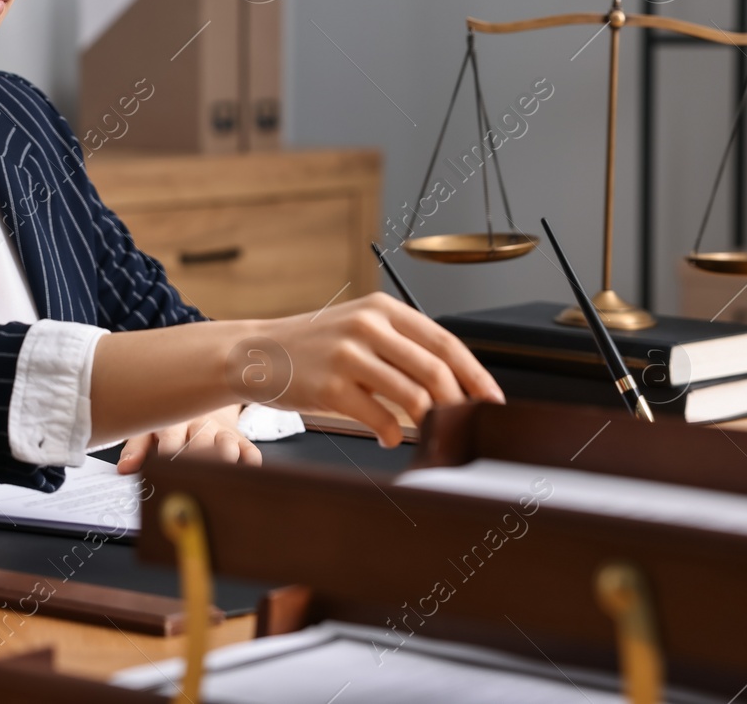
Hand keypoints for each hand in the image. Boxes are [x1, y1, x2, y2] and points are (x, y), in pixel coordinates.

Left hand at [114, 404, 261, 473]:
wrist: (203, 397)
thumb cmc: (171, 420)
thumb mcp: (148, 427)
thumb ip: (136, 448)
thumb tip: (124, 469)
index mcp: (174, 420)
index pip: (171, 435)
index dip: (169, 451)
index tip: (165, 466)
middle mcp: (200, 424)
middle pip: (201, 440)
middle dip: (199, 456)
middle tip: (194, 472)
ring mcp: (221, 431)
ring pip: (227, 442)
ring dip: (225, 454)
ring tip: (222, 467)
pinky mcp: (240, 439)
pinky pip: (250, 450)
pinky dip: (251, 462)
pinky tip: (247, 471)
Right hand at [256, 291, 505, 448]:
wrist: (254, 353)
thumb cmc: (311, 348)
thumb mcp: (357, 329)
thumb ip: (400, 347)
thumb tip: (453, 383)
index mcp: (381, 308)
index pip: (445, 342)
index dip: (476, 375)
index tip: (492, 400)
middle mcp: (366, 326)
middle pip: (435, 370)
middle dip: (459, 404)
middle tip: (466, 424)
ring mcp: (346, 355)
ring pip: (413, 395)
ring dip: (429, 422)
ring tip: (428, 432)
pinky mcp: (329, 387)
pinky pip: (380, 418)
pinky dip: (394, 435)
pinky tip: (390, 438)